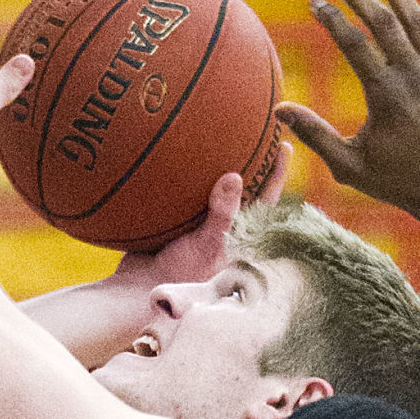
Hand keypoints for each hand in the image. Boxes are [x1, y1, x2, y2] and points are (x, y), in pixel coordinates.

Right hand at [108, 142, 292, 293]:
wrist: (137, 290)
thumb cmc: (181, 274)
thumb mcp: (207, 244)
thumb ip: (223, 213)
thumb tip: (234, 176)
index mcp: (240, 234)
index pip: (265, 199)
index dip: (276, 172)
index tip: (282, 144)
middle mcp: (223, 226)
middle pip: (243, 188)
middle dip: (249, 160)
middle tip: (255, 128)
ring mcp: (199, 224)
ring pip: (212, 187)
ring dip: (216, 164)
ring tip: (219, 133)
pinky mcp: (175, 222)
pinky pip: (183, 192)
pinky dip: (183, 175)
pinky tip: (178, 153)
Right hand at [275, 0, 419, 224]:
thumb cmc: (397, 181)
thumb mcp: (348, 165)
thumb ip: (314, 135)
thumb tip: (278, 110)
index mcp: (386, 95)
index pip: (354, 43)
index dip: (331, 19)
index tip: (314, 1)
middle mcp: (414, 77)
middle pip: (384, 21)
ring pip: (417, 20)